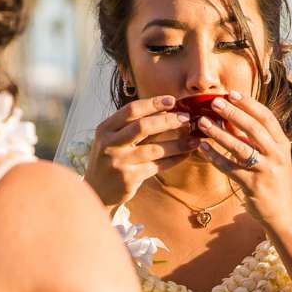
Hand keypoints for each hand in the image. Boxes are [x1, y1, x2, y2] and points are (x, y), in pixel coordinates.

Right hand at [84, 96, 196, 210]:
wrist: (97, 191)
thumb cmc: (111, 159)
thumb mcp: (113, 139)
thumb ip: (132, 126)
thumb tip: (167, 110)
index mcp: (105, 128)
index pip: (131, 110)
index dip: (153, 103)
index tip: (173, 100)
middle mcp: (109, 144)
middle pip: (143, 127)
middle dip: (168, 121)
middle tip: (186, 119)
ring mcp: (118, 162)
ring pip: (154, 149)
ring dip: (177, 144)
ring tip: (194, 140)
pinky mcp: (128, 178)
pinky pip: (157, 166)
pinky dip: (174, 160)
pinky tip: (185, 155)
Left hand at [192, 95, 291, 234]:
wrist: (282, 213)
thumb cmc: (273, 180)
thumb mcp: (271, 156)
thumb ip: (255, 138)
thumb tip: (231, 117)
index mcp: (282, 143)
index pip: (266, 117)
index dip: (248, 103)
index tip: (230, 93)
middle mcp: (276, 155)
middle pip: (253, 128)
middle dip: (232, 113)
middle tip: (214, 103)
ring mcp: (265, 170)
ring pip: (240, 147)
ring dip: (219, 133)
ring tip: (202, 123)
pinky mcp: (253, 185)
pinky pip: (230, 168)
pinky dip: (215, 157)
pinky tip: (202, 148)